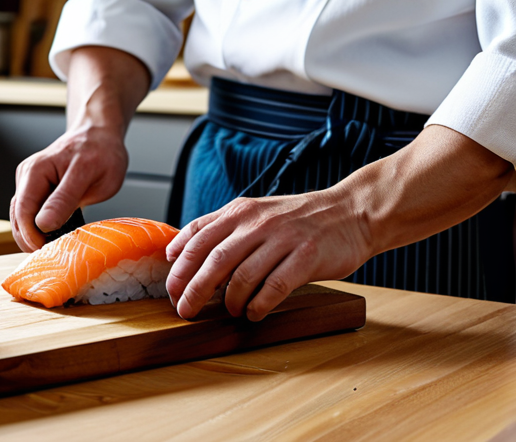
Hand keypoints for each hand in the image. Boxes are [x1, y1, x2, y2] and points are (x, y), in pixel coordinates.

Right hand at [10, 126, 127, 251]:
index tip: (46, 251)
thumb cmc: (100, 151)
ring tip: (52, 249)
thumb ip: (65, 199)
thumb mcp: (88, 175)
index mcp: (37, 170)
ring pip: (22, 217)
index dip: (31, 235)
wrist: (100, 135)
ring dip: (33, 236)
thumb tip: (42, 224)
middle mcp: (28, 176)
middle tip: (51, 255)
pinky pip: (32, 213)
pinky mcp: (37, 189)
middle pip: (18, 216)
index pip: (23, 210)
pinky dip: (40, 228)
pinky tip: (53, 238)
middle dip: (29, 239)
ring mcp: (31, 183)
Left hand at [165, 188, 371, 320]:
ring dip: (229, 301)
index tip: (171, 288)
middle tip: (185, 310)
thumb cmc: (299, 219)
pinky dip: (258, 305)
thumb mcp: (256, 213)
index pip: (197, 237)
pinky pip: (273, 288)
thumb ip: (220, 229)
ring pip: (241, 276)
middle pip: (213, 260)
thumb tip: (178, 253)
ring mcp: (282, 239)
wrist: (352, 212)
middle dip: (193, 289)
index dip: (179, 265)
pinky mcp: (306, 257)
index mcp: (240, 211)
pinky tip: (253, 313)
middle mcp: (257, 223)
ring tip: (229, 311)